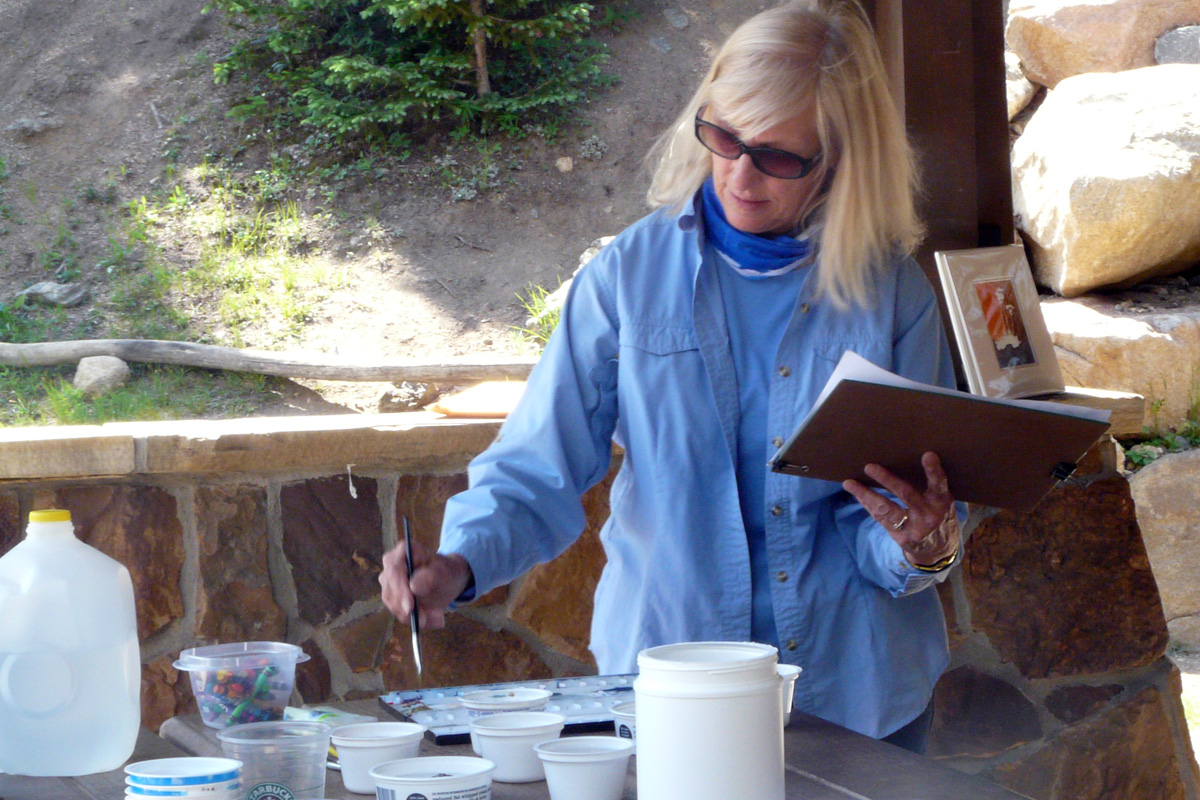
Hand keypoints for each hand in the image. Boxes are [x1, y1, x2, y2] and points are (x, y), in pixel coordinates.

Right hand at [379, 538, 472, 629]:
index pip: (394, 570)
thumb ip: (431, 576)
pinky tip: (430, 619)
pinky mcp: (392, 596)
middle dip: (407, 609)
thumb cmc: (446, 572)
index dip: (400, 590)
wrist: (447, 580)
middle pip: (390, 590)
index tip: (410, 608)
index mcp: (404, 551)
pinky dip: (413, 619)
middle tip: (425, 620)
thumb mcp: (445, 572)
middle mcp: (391, 565)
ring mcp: (389, 581)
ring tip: (435, 617)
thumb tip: (413, 585)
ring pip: (393, 604)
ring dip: (413, 616)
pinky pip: (398, 612)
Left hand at [842, 451, 959, 566]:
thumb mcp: (941, 501)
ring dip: (865, 494)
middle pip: (906, 494)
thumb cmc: (937, 514)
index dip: (933, 470)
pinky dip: (868, 504)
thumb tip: (901, 460)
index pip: (939, 483)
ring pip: (886, 508)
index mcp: (941, 501)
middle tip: (869, 467)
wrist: (939, 548)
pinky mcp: (902, 537)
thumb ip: (930, 486)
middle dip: (886, 479)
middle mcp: (929, 515)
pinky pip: (881, 518)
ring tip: (849, 483)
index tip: (927, 454)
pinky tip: (858, 494)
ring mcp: (915, 528)